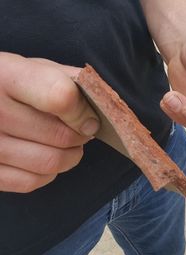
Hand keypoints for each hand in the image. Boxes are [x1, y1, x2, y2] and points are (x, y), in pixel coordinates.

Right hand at [0, 53, 99, 192]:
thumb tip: (100, 103)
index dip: (83, 111)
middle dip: (81, 136)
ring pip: (50, 162)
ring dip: (70, 156)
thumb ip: (67, 78)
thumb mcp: (32, 66)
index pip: (60, 97)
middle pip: (61, 136)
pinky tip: (44, 156)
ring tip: (67, 144)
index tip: (90, 116)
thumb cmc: (7, 82)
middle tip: (80, 130)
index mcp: (6, 76)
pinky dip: (47, 173)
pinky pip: (30, 181)